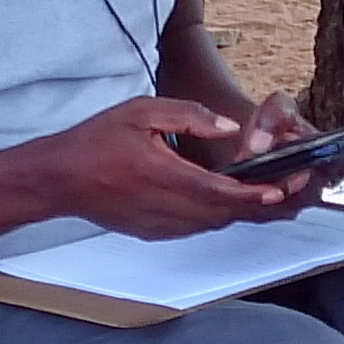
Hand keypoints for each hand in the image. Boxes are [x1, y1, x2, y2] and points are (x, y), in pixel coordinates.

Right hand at [32, 93, 299, 239]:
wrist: (59, 179)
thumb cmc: (96, 141)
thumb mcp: (141, 111)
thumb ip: (189, 116)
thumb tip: (227, 126)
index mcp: (165, 175)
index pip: (220, 190)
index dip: (254, 192)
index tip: (279, 187)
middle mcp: (165, 206)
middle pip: (223, 213)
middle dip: (257, 203)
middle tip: (284, 188)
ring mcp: (159, 224)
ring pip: (211, 223)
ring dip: (237, 212)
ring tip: (264, 195)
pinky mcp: (153, 232)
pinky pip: (194, 228)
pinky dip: (215, 217)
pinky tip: (226, 202)